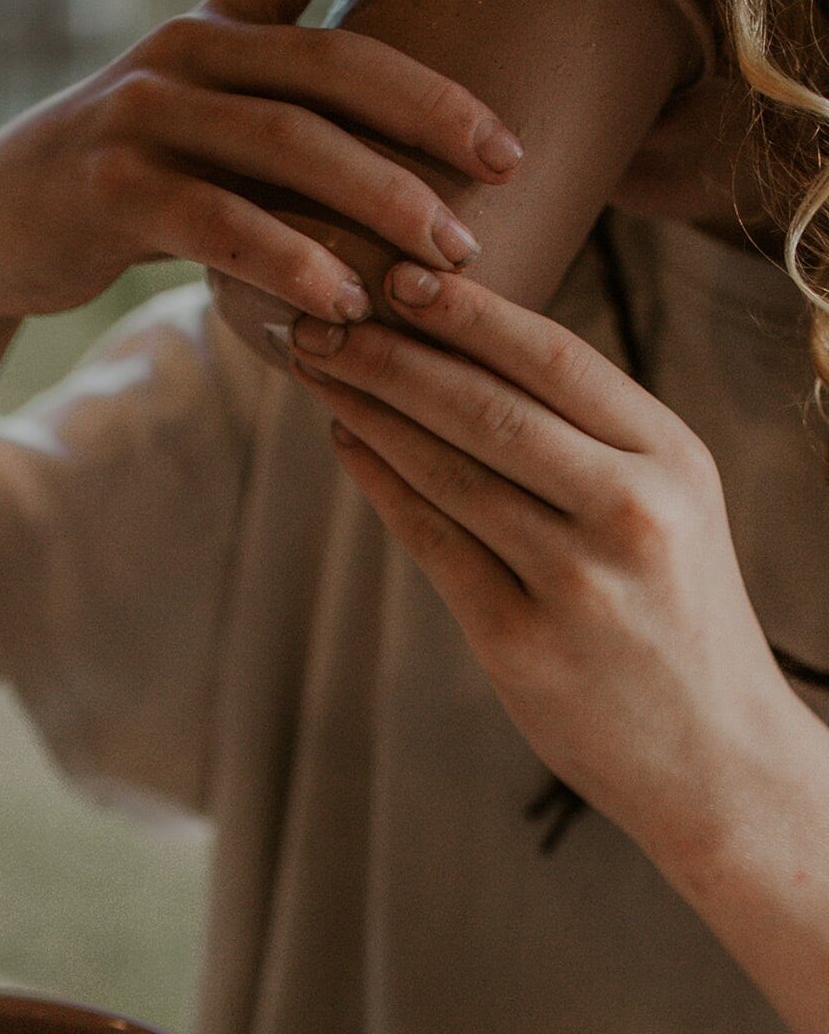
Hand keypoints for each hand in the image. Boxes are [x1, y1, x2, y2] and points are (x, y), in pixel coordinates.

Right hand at [0, 0, 524, 338]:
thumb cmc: (119, 185)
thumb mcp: (190, 122)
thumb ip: (274, 118)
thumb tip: (413, 166)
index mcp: (213, 21)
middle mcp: (182, 51)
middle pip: (330, 58)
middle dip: (433, 110)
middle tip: (507, 162)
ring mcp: (142, 117)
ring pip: (287, 143)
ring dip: (382, 198)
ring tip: (448, 253)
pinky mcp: (113, 189)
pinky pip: (223, 223)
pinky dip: (292, 263)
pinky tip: (345, 299)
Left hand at [280, 261, 808, 873]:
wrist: (716, 758)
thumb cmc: (674, 616)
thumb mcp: (668, 506)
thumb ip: (589, 439)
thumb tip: (464, 354)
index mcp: (672, 459)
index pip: (556, 359)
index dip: (468, 314)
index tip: (397, 275)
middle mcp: (631, 510)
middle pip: (487, 407)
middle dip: (392, 354)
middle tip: (320, 316)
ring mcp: (575, 578)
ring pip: (447, 469)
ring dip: (368, 410)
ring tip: (317, 368)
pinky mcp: (520, 641)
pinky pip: (432, 542)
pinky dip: (381, 484)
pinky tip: (345, 442)